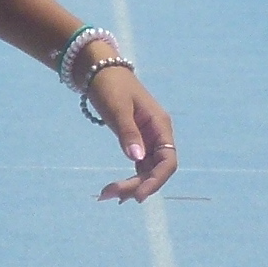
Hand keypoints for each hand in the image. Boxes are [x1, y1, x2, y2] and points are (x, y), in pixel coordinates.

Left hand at [89, 62, 176, 200]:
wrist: (100, 70)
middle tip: (111, 195)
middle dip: (138, 185)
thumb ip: (128, 132)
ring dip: (131, 185)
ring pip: (147, 171)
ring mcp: (149, 139)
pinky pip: (139, 166)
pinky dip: (129, 178)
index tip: (137, 195)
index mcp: (160, 125)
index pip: (168, 161)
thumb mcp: (118, 108)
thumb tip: (137, 158)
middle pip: (156, 170)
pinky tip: (115, 189)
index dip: (156, 181)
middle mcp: (158, 135)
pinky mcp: (137, 141)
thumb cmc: (110, 85)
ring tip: (107, 195)